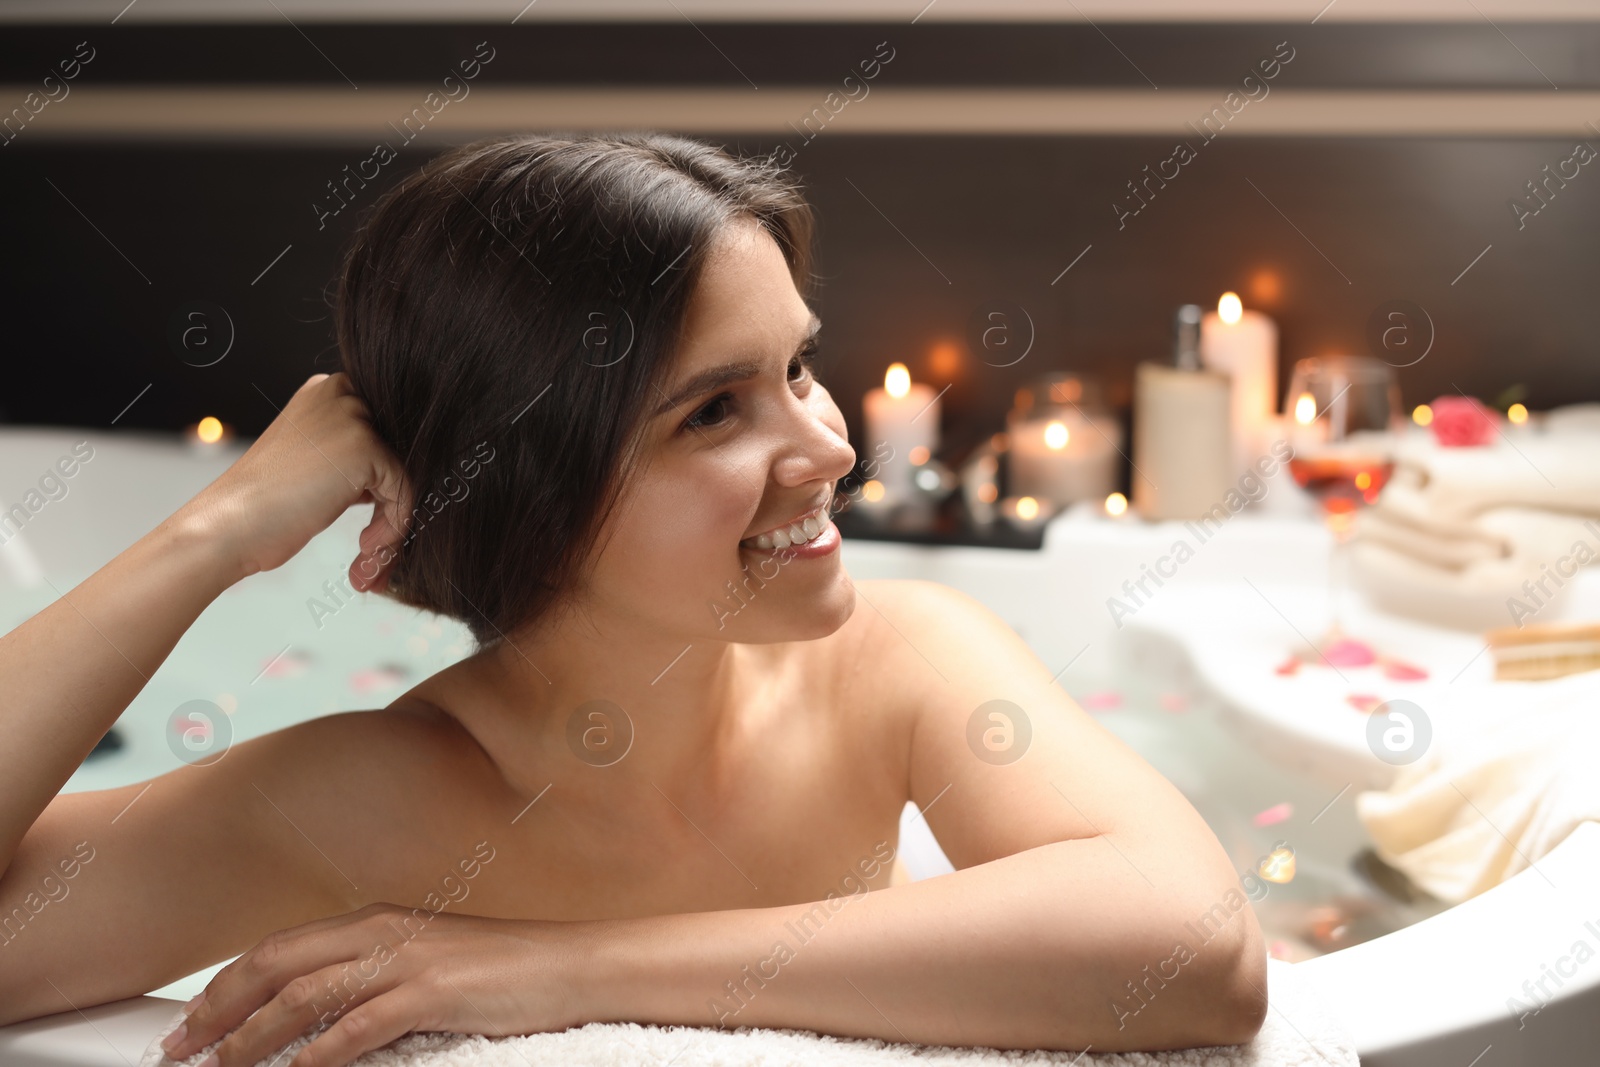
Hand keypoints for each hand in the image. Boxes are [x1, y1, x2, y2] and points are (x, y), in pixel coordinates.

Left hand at [159, 903, 591, 1066]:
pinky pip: (361, 1025)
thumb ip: (370, 980)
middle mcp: (383, 931)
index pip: (279, 949)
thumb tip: (309, 1019)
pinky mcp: (435, 992)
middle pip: (277, 963)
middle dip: (218, 1008)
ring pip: (306, 993)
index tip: (191, 1027)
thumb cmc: (502, 973)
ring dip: (254, 1035)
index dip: (225, 987)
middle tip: (181, 1050)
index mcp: (376, 922)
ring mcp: (409, 959)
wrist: (571, 966)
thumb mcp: (426, 964)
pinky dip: (320, 1053)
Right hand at [179, 373, 412, 593]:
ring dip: (393, 524)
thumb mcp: (314, 463)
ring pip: (403, 475)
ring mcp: (353, 416)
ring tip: (367, 556)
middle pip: (397, 454)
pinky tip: (365, 550)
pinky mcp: (365, 447)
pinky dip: (393, 527)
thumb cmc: (264, 506)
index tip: (370, 523)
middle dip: (391, 505)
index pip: (383, 434)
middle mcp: (341, 393)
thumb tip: (397, 475)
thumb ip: (352, 457)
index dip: (382, 483)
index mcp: (325, 391)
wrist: (229, 525)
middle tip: (371, 547)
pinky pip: (405, 492)